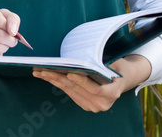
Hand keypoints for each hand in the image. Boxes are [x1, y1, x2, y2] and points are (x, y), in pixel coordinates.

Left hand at [32, 54, 150, 112]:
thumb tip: (85, 55)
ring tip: (39, 71)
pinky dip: (57, 83)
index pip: (96, 90)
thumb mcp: (115, 62)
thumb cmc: (117, 66)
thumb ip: (102, 62)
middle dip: (59, 78)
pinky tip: (47, 76)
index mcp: (113, 93)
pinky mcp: (84, 104)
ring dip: (53, 80)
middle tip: (44, 69)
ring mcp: (93, 106)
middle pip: (78, 90)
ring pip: (70, 91)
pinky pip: (69, 93)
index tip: (69, 73)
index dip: (82, 82)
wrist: (121, 79)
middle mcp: (103, 103)